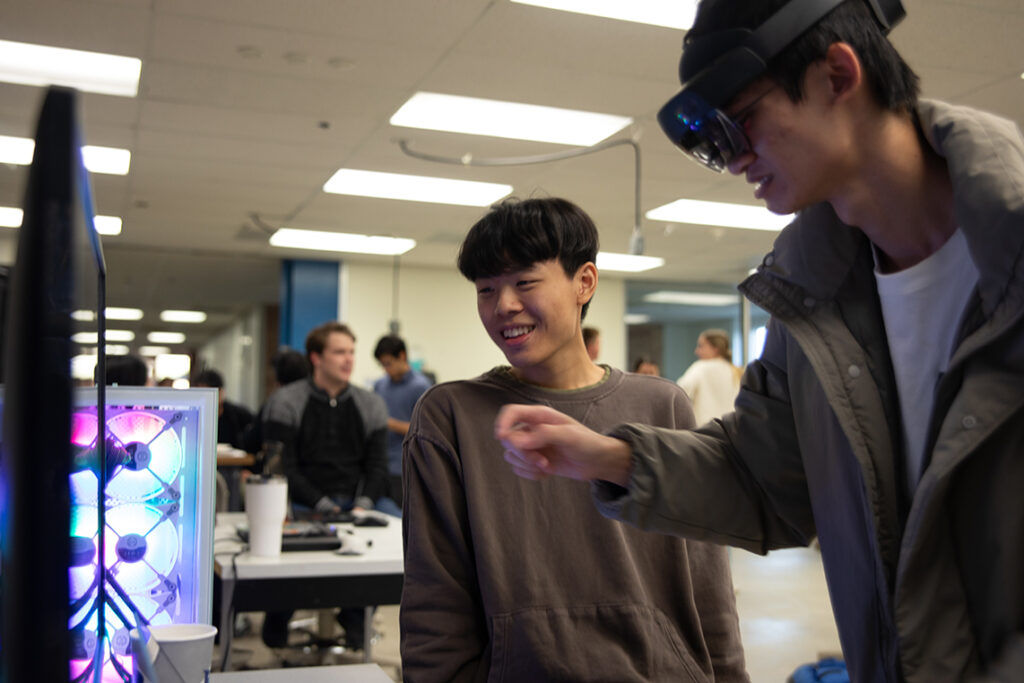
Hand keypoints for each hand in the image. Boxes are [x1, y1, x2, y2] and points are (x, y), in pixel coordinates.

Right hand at [494, 404, 632, 485]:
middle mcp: (532, 429)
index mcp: (539, 416)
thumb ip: (543, 435)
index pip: (511, 413)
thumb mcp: (569, 436)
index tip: (501, 438)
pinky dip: (530, 474)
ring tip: (547, 467)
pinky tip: (547, 472)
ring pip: (511, 456)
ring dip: (527, 465)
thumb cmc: (587, 443)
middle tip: (542, 461)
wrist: (598, 462)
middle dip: (522, 454)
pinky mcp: (533, 461)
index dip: (502, 423)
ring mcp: (532, 445)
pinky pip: (518, 468)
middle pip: (508, 439)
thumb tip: (516, 440)